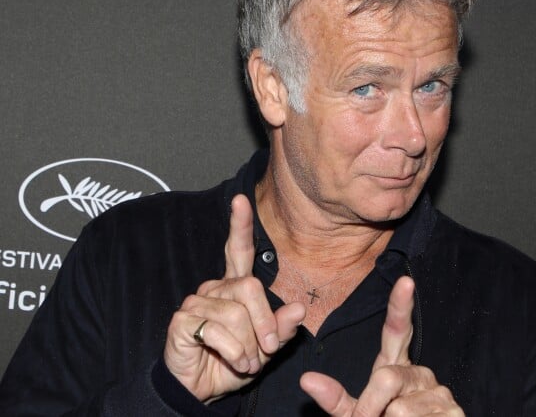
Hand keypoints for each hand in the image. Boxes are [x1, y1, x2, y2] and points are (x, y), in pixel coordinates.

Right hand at [163, 194, 305, 402]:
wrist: (201, 389)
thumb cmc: (233, 362)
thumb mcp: (265, 348)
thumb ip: (281, 329)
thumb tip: (299, 309)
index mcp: (234, 286)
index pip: (238, 249)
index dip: (240, 224)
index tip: (241, 200)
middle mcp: (215, 286)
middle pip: (250, 288)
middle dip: (264, 323)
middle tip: (265, 351)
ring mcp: (197, 300)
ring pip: (236, 314)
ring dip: (248, 347)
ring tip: (244, 361)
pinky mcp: (183, 319)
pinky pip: (218, 331)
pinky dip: (233, 353)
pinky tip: (230, 361)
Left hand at [301, 276, 463, 415]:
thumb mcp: (356, 414)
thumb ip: (335, 398)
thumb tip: (305, 379)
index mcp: (396, 367)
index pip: (397, 330)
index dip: (400, 305)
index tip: (405, 281)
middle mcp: (420, 373)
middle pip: (387, 378)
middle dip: (371, 407)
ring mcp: (440, 393)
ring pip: (401, 410)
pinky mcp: (455, 413)